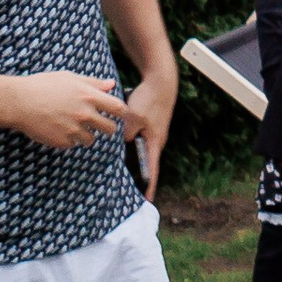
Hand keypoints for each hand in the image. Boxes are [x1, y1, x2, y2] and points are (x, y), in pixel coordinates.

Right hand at [4, 69, 129, 152]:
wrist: (19, 102)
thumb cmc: (43, 85)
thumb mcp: (69, 78)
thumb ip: (93, 83)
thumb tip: (112, 84)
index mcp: (89, 96)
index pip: (118, 108)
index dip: (122, 113)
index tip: (118, 115)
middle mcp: (85, 114)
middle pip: (110, 129)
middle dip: (106, 127)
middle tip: (98, 124)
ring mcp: (74, 129)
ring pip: (91, 139)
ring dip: (85, 135)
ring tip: (71, 125)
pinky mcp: (62, 141)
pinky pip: (72, 144)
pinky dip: (68, 140)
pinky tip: (58, 130)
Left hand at [121, 58, 176, 197]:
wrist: (161, 82)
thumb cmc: (150, 99)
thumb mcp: (133, 117)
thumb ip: (126, 132)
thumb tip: (121, 142)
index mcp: (155, 142)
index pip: (153, 170)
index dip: (150, 186)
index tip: (146, 200)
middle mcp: (155, 140)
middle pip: (146, 163)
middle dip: (138, 176)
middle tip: (127, 189)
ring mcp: (152, 133)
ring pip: (140, 150)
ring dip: (132, 159)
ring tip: (122, 171)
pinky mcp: (148, 125)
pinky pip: (138, 139)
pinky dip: (130, 145)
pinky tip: (120, 145)